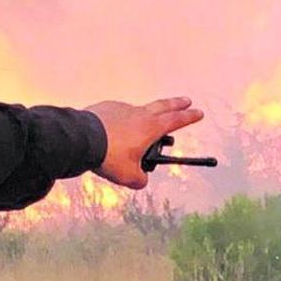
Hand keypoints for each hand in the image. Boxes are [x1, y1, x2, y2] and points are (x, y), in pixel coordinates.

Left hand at [85, 97, 203, 189]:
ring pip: (139, 110)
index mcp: (150, 128)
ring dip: (145, 115)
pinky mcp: (106, 108)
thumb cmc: (107, 157)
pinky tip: (115, 132)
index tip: (199, 112)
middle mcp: (139, 114)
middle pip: (163, 106)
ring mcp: (122, 108)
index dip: (189, 117)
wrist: (81, 139)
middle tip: (186, 100)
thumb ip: (139, 180)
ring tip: (142, 127)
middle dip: (177, 104)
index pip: (176, 120)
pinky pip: (119, 114)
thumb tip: (141, 181)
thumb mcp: (128, 176)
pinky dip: (122, 120)